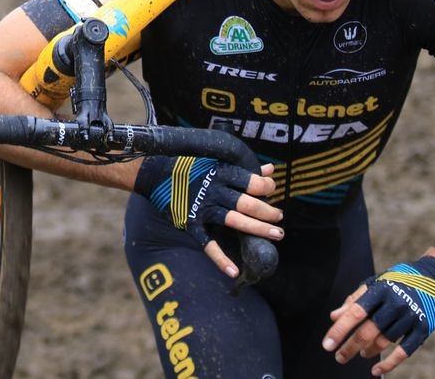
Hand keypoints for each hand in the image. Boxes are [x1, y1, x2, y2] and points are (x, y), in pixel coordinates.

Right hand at [133, 155, 281, 276]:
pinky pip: (208, 244)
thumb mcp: (216, 162)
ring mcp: (202, 207)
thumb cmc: (190, 166)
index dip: (267, 188)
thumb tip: (271, 169)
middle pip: (248, 203)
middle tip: (279, 219)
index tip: (272, 192)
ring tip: (276, 235)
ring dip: (258, 229)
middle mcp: (214, 189)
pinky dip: (220, 259)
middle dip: (268, 213)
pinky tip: (234, 271)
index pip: (252, 182)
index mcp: (221, 172)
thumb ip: (244, 169)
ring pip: (235, 221)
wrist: (155, 173)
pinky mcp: (190, 223)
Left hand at [324, 255, 434, 374]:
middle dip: (350, 347)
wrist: (434, 277)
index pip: (355, 313)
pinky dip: (389, 364)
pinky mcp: (424, 328)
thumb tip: (334, 317)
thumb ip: (354, 300)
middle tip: (339, 357)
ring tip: (361, 354)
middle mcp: (395, 303)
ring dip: (369, 351)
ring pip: (384, 341)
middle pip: (368, 331)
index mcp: (380, 290)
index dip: (339, 330)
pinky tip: (376, 370)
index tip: (327, 345)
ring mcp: (411, 316)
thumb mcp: (375, 283)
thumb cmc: (398, 281)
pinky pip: (404, 351)